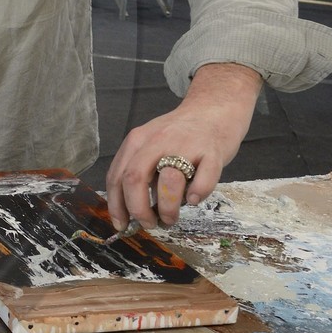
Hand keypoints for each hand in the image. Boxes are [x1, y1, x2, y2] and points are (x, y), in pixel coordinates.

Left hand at [104, 63, 261, 229]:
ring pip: (169, 181)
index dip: (116, 206)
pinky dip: (198, 194)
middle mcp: (157, 141)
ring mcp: (186, 145)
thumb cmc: (180, 135)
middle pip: (135, 178)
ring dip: (167, 208)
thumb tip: (129, 212)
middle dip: (138, 210)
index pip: (117, 177)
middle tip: (149, 224)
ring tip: (171, 217)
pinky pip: (204, 179)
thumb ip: (138, 170)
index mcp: (137, 141)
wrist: (214, 108)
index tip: (121, 224)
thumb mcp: (150, 144)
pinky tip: (194, 199)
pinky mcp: (212, 151)